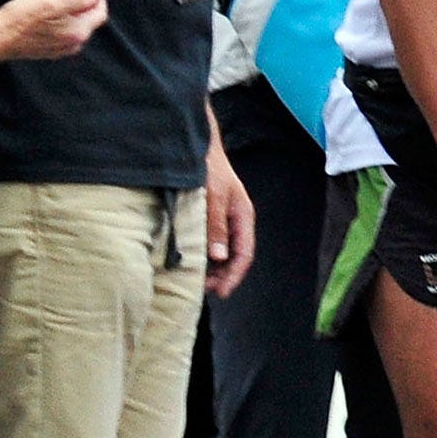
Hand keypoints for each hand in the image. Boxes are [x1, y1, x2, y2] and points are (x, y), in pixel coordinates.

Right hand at [0, 0, 107, 63]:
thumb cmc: (19, 20)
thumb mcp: (50, 2)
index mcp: (78, 32)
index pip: (100, 12)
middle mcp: (74, 43)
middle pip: (87, 17)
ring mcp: (61, 48)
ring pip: (74, 22)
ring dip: (67, 7)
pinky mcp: (49, 49)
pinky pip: (62, 30)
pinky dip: (58, 17)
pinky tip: (42, 12)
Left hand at [204, 134, 255, 299]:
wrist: (196, 145)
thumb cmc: (208, 167)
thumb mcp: (213, 197)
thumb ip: (216, 227)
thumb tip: (220, 258)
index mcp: (243, 216)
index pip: (244, 253)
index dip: (234, 275)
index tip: (220, 291)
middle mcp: (236, 220)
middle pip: (235, 256)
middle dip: (223, 275)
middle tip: (205, 290)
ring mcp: (223, 218)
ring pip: (222, 251)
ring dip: (213, 267)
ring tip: (197, 280)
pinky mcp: (210, 215)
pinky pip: (211, 241)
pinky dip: (204, 255)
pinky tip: (192, 261)